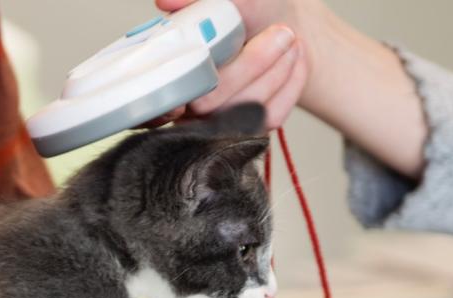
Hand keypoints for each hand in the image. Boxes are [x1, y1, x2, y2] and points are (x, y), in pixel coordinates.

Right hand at [155, 0, 309, 128]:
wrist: (283, 23)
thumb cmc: (250, 12)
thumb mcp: (231, 1)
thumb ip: (199, 1)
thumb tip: (166, 1)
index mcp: (169, 71)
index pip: (157, 99)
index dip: (170, 97)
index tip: (195, 77)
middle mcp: (186, 102)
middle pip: (206, 104)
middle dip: (250, 66)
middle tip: (281, 33)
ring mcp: (216, 121)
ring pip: (241, 111)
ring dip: (276, 71)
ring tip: (290, 38)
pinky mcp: (248, 129)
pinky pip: (269, 117)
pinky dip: (290, 84)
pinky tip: (295, 59)